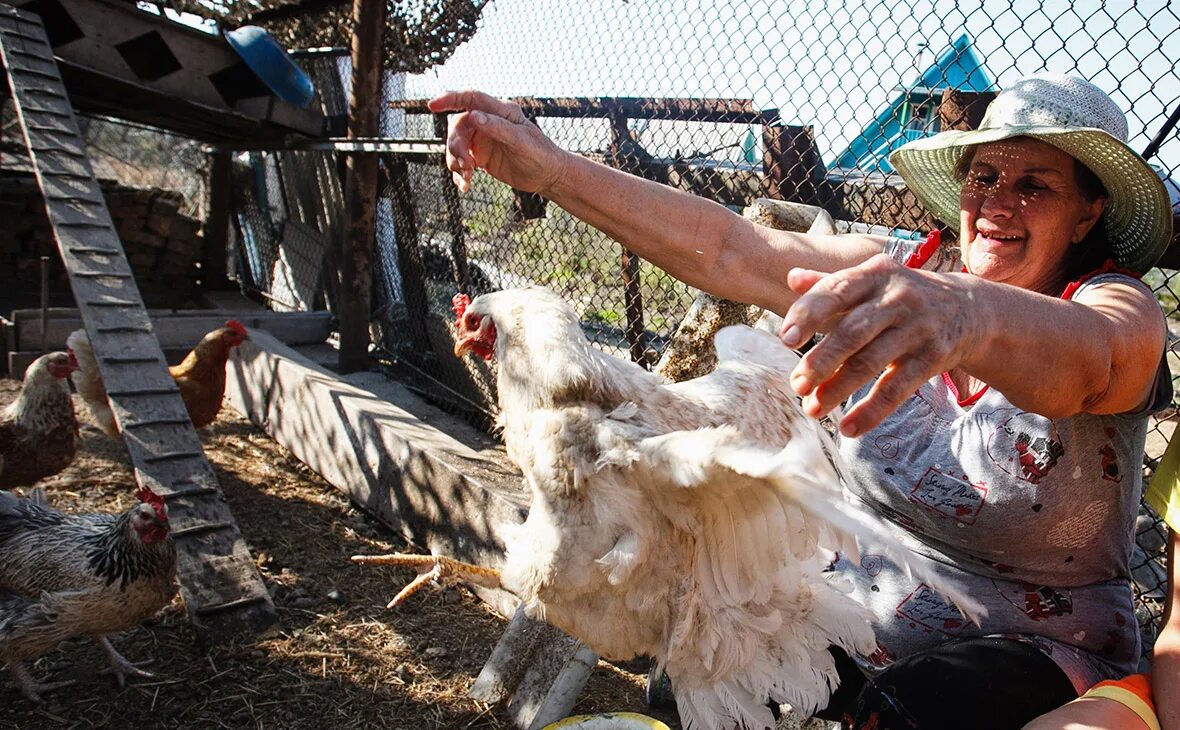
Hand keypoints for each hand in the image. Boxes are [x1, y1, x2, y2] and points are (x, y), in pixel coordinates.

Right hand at [428, 90, 566, 193]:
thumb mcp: (521, 141)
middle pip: (458, 126)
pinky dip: (459, 174)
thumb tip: (474, 116)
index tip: (431, 105)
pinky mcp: (480, 156)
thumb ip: (498, 128)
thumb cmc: (540, 154)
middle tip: (465, 163)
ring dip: (456, 161)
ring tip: (467, 177)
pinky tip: (465, 186)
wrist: (548, 176)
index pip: (471, 98)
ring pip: (456, 145)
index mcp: (500, 111)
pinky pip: (461, 161)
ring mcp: (483, 139)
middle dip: (456, 144)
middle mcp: (488, 122)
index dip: (450, 99)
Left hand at [779, 254, 978, 436]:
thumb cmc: (901, 295)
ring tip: (813, 408)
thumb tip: (790, 277)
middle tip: (797, 384)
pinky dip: (872, 411)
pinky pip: (898, 388)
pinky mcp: (933, 358)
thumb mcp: (871, 280)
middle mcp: (897, 298)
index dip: (809, 314)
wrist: (968, 307)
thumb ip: (830, 282)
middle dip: (821, 361)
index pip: (837, 291)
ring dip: (838, 389)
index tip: (785, 340)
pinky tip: (849, 428)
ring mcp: (917, 328)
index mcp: (875, 274)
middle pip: (853, 332)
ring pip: (871, 363)